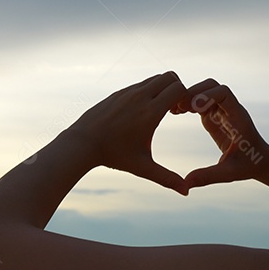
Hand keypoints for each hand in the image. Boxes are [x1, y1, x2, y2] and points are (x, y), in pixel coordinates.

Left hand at [63, 72, 187, 194]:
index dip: (185, 98)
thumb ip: (166, 178)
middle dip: (177, 89)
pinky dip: (147, 91)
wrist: (82, 144)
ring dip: (161, 89)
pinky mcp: (117, 93)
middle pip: (170, 77)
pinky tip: (142, 111)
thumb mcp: (142, 167)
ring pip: (154, 78)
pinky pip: (139, 84)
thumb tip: (186, 192)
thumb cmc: (114, 156)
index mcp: (150, 112)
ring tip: (159, 110)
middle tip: (174, 109)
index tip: (180, 113)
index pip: (178, 89)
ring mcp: (127, 92)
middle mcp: (139, 97)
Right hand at [170, 79, 268, 189]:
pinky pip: (199, 101)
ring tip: (172, 110)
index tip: (192, 108)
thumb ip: (208, 176)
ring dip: (188, 96)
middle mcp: (230, 109)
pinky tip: (175, 113)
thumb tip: (186, 184)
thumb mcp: (228, 173)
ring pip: (204, 90)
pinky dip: (187, 103)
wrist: (258, 161)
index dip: (207, 96)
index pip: (224, 93)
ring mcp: (221, 111)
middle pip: (212, 86)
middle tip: (177, 108)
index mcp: (238, 117)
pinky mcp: (214, 116)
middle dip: (193, 92)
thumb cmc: (248, 166)